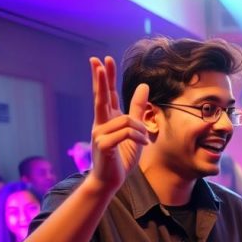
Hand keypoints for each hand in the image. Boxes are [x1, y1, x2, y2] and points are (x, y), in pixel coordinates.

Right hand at [87, 56, 148, 192]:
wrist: (110, 181)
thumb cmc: (122, 157)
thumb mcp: (136, 131)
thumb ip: (138, 109)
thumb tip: (144, 86)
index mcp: (107, 119)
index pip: (107, 94)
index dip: (106, 78)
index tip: (103, 60)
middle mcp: (100, 124)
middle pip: (101, 97)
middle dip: (100, 79)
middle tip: (97, 61)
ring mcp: (99, 134)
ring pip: (125, 120)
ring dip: (140, 128)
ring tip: (144, 139)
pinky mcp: (103, 145)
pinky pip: (126, 133)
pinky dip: (138, 136)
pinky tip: (143, 143)